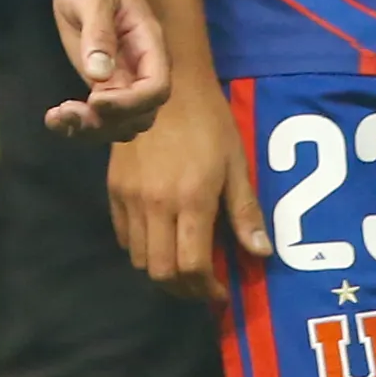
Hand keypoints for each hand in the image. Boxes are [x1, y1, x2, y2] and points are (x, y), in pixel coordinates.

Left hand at [44, 0, 171, 142]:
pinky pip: (98, 117)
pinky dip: (77, 126)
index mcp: (149, 43)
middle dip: (107, 122)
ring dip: (91, 130)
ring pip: (120, 124)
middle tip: (69, 111)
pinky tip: (53, 118)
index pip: (157, 87)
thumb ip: (98, 32)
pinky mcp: (101, 85)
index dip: (131, 103)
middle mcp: (141, 67)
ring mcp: (122, 79)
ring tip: (58, 116)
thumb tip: (98, 74)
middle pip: (141, 115)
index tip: (95, 99)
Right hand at [107, 71, 271, 301]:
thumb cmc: (210, 121)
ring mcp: (131, 197)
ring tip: (183, 264)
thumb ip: (245, 212)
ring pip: (139, 259)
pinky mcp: (114, 188)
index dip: (207, 289)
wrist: (167, 84)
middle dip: (184, 289)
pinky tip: (161, 239)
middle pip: (161, 272)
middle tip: (202, 285)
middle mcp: (157, 204)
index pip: (192, 266)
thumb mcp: (236, 163)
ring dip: (162, 271)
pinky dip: (141, 249)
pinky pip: (123, 236)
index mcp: (192, 199)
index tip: (220, 292)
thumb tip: (260, 254)